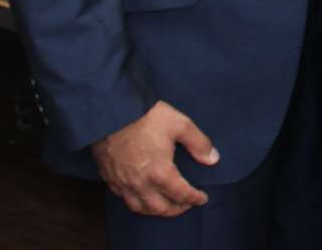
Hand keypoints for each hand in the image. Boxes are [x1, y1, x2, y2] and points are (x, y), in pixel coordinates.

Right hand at [90, 100, 217, 217]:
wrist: (112, 112)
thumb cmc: (147, 117)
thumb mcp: (180, 125)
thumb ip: (199, 144)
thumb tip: (213, 159)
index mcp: (160, 172)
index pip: (181, 194)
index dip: (195, 198)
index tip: (202, 198)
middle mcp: (140, 183)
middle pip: (160, 208)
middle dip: (176, 209)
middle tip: (186, 204)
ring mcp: (122, 183)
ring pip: (139, 208)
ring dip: (155, 210)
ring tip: (165, 205)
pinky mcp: (108, 177)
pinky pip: (123, 198)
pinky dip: (136, 202)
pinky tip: (141, 195)